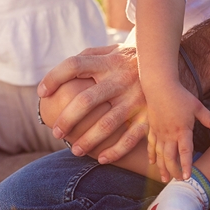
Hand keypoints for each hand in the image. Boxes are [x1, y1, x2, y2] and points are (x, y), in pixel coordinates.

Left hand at [37, 44, 149, 163]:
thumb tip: (55, 76)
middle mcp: (120, 78)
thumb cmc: (127, 60)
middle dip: (67, 119)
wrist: (167, 64)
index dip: (54, 77)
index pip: (74, 65)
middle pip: (86, 100)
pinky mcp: (149, 114)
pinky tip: (102, 158)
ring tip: (75, 150)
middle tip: (57, 131)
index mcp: (107, 61)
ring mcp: (136, 97)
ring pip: (107, 123)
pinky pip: (131, 137)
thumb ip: (86, 58)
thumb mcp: (110, 51)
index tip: (42, 93)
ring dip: (88, 140)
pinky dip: (116, 151)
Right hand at [145, 83, 209, 181]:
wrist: (160, 86)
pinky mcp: (152, 128)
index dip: (186, 165)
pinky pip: (151, 145)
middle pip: (170, 157)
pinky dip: (151, 155)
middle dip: (173, 170)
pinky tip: (152, 163)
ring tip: (164, 179)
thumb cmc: (180, 96)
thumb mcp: (198, 107)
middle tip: (177, 181)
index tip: (187, 177)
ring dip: (161, 167)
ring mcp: (159, 132)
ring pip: (159, 154)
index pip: (185, 152)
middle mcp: (169, 134)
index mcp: (182, 130)